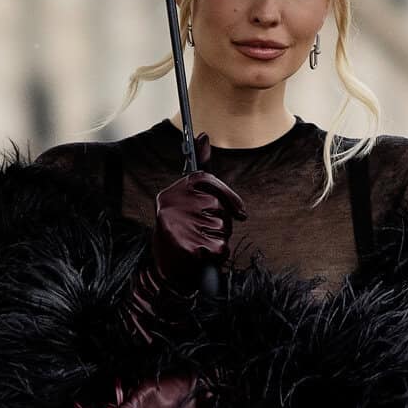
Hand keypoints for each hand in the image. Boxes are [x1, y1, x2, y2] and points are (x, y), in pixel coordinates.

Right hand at [150, 136, 244, 291]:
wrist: (166, 273)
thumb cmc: (184, 233)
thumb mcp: (190, 200)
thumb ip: (201, 169)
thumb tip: (203, 134)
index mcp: (172, 192)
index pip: (206, 179)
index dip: (229, 198)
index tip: (241, 213)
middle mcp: (171, 205)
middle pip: (218, 206)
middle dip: (221, 222)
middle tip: (205, 233)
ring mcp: (177, 226)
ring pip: (222, 227)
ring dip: (219, 240)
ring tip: (201, 245)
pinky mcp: (186, 247)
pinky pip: (220, 247)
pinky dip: (218, 256)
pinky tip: (202, 257)